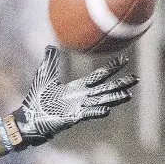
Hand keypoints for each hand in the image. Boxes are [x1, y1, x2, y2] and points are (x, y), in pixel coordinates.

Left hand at [12, 46, 138, 146]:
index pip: (98, 76)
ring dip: (114, 98)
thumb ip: (50, 62)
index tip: (124, 60)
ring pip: (100, 101)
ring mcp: (78, 108)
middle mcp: (81, 98)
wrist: (28, 117)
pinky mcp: (72, 117)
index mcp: (76, 88)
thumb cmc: (36, 99)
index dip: (111, 69)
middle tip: (136, 79)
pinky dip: (97, 111)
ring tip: (128, 94)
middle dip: (120, 84)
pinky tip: (108, 109)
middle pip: (105, 89)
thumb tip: (50, 46)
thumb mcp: (44, 77)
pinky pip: (87, 114)